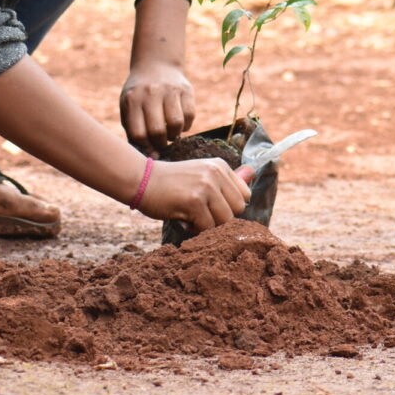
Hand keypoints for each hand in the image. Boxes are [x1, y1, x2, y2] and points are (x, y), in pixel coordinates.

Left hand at [119, 60, 195, 149]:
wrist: (155, 65)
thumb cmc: (138, 95)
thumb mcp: (128, 107)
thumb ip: (133, 130)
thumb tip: (148, 156)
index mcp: (132, 100)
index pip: (138, 134)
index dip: (145, 147)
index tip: (150, 150)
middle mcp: (150, 93)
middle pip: (158, 131)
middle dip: (161, 144)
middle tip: (161, 144)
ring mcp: (169, 89)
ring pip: (176, 124)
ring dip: (174, 135)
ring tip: (170, 134)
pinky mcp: (186, 89)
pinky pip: (190, 115)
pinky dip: (186, 126)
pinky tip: (180, 124)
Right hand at [135, 157, 250, 229]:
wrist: (140, 180)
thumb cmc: (170, 182)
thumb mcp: (200, 174)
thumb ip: (226, 179)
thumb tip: (254, 172)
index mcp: (220, 165)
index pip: (244, 196)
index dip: (228, 206)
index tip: (210, 205)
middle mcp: (215, 173)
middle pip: (237, 210)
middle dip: (220, 217)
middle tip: (198, 211)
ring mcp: (206, 186)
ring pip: (224, 221)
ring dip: (207, 225)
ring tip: (190, 215)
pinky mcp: (194, 201)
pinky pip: (207, 228)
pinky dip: (194, 229)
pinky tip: (181, 218)